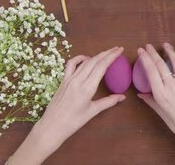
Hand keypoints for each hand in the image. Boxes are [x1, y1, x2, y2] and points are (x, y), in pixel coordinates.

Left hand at [8, 47, 125, 164]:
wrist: (52, 126)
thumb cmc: (73, 121)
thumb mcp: (92, 111)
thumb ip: (108, 102)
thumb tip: (122, 97)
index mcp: (87, 88)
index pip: (102, 66)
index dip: (112, 56)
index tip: (120, 50)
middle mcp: (78, 80)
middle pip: (94, 61)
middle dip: (107, 53)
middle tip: (116, 49)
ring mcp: (69, 79)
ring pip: (85, 61)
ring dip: (96, 55)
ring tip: (105, 52)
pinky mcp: (63, 80)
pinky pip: (71, 64)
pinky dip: (80, 58)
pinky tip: (86, 59)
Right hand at [137, 43, 174, 164]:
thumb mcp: (160, 113)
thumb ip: (150, 100)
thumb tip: (140, 93)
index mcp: (160, 94)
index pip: (150, 71)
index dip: (145, 59)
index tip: (141, 51)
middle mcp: (171, 86)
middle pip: (160, 65)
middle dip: (152, 53)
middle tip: (148, 46)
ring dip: (169, 51)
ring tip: (164, 44)